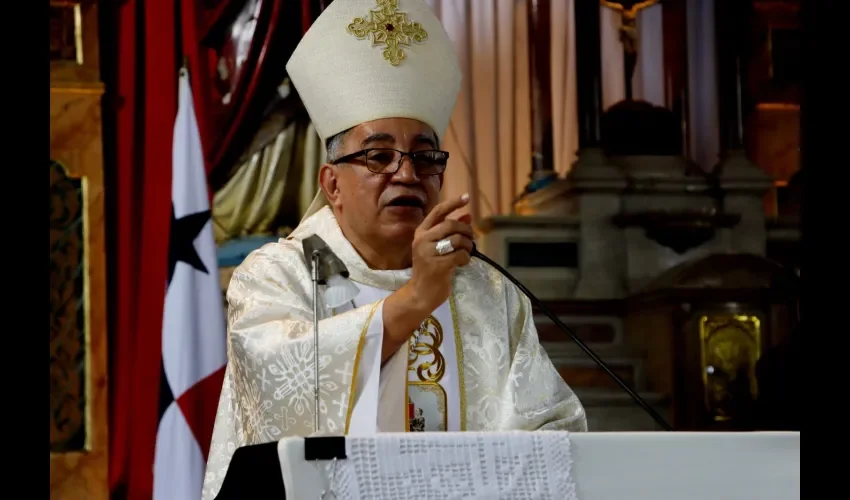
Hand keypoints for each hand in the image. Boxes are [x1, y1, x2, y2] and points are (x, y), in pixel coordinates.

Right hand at [381, 194, 472, 362]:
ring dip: (468, 245)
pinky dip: (466, 258)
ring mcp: (428, 253)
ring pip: (457, 239)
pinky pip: (460, 255)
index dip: (453, 203)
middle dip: (465, 230)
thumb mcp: (439, 247)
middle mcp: (422, 240)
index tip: (467, 197)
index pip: (438, 211)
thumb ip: (451, 231)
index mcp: (421, 233)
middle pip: (450, 224)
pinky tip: (463, 263)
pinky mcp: (437, 266)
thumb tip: (468, 216)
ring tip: (467, 252)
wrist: (421, 293)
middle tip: (471, 238)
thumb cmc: (431, 269)